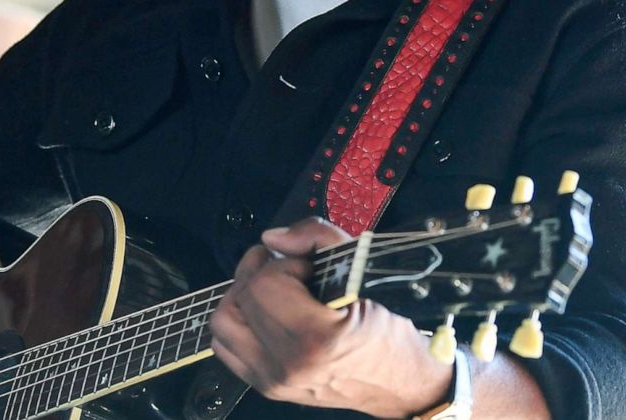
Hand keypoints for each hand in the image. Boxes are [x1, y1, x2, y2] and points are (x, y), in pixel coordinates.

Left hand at [209, 218, 452, 415]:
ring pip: (224, 322)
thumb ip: (318, 239)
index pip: (265, 284)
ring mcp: (273, 381)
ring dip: (245, 296)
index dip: (285, 263)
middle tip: (290, 268)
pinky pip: (227, 347)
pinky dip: (241, 322)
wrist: (402, 385)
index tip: (309, 267)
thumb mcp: (365, 272)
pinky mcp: (267, 387)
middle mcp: (286, 366)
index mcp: (314, 340)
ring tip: (273, 287)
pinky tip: (268, 312)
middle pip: (240, 298)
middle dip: (263, 272)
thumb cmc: (390, 334)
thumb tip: (275, 238)